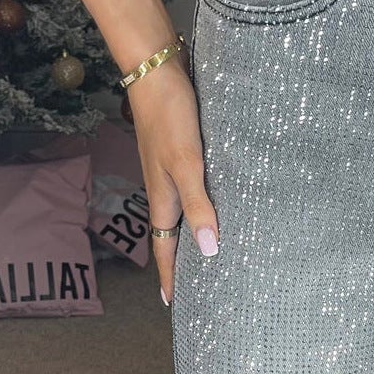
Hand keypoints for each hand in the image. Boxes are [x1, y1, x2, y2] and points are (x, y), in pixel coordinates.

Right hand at [125, 49, 219, 307]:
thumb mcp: (187, 164)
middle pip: (173, 235)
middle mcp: (165, 189)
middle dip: (181, 263)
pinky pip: (191, 191)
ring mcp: (171, 170)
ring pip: (182, 213)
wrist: (156, 69)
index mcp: (164, 197)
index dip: (170, 276)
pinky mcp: (181, 152)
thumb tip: (210, 251)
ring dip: (191, 235)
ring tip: (207, 255)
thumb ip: (199, 206)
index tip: (173, 304)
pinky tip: (216, 204)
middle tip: (194, 289)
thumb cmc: (170, 116)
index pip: (166, 247)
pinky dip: (200, 207)